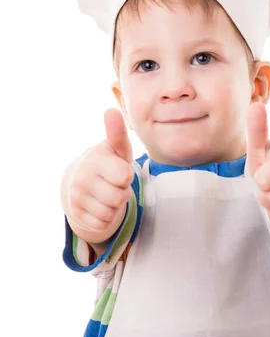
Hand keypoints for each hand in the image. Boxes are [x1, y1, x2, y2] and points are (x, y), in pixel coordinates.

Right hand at [64, 108, 133, 243]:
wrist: (81, 181)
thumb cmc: (109, 162)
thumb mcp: (117, 149)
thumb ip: (117, 133)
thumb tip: (111, 110)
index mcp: (95, 159)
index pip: (124, 176)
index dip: (127, 176)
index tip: (120, 170)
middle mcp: (82, 177)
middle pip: (119, 198)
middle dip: (122, 194)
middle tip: (114, 185)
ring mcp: (76, 196)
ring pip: (110, 213)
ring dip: (114, 207)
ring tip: (108, 194)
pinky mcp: (75, 214)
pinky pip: (102, 225)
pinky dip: (105, 219)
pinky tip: (99, 206)